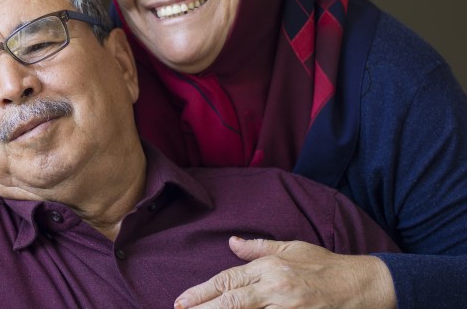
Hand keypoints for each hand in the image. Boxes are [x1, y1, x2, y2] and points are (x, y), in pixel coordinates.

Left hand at [174, 237, 395, 308]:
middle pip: (231, 302)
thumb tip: (232, 242)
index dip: (202, 292)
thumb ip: (259, 247)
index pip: (228, 280)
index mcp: (271, 268)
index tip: (182, 300)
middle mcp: (276, 289)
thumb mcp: (291, 248)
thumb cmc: (325, 266)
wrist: (362, 287)